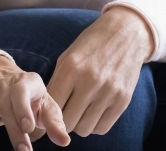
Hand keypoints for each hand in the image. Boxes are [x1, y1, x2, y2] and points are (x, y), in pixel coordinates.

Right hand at [0, 55, 70, 149]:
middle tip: (22, 149)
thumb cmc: (32, 98)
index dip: (23, 108)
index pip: (22, 91)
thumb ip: (54, 123)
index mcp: (27, 82)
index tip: (28, 127)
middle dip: (13, 128)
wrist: (9, 80)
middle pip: (6, 104)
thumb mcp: (46, 106)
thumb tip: (64, 141)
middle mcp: (5, 84)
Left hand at [46, 7, 154, 136]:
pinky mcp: (123, 101)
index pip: (52, 106)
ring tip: (78, 111)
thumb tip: (40, 115)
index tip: (45, 115)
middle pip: (67, 123)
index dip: (46, 114)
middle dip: (61, 122)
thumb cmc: (90, 46)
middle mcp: (90, 82)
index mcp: (71, 68)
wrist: (125, 34)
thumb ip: (55, 84)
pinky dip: (94, 125)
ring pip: (84, 129)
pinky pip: (102, 128)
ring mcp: (109, 92)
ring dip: (78, 124)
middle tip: (62, 113)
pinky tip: (92, 112)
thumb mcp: (66, 58)